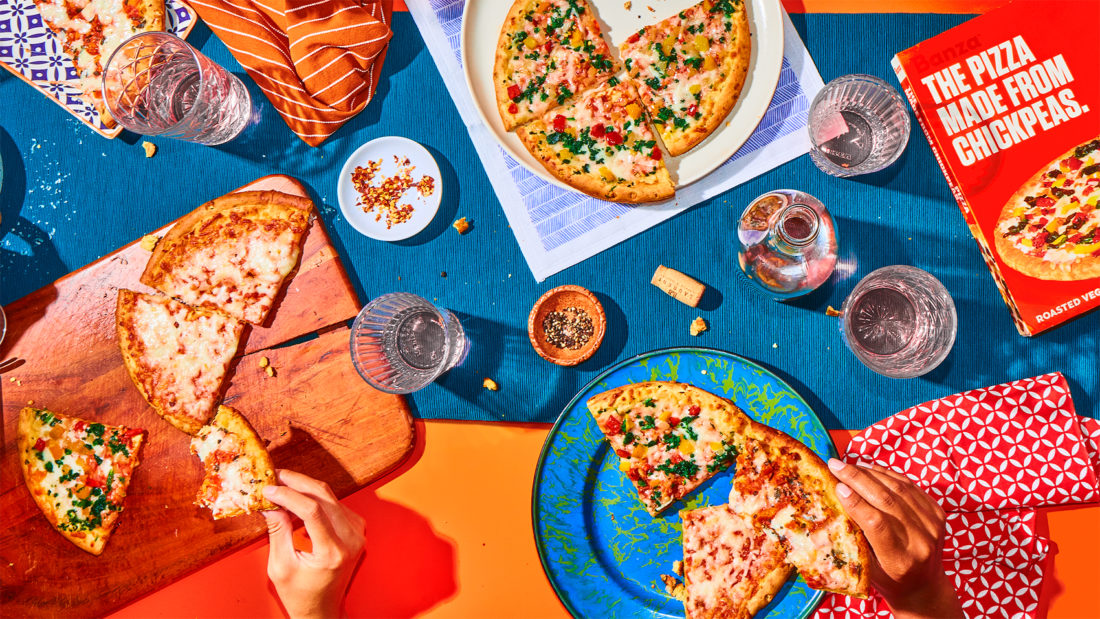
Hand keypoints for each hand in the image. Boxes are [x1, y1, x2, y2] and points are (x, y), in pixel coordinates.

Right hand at [261, 470, 365, 618]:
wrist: (323, 608)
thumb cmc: (300, 594)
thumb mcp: (281, 566)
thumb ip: (277, 532)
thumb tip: (270, 503)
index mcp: (333, 553)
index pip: (312, 511)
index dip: (288, 495)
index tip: (269, 488)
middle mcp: (351, 540)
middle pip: (324, 497)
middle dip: (296, 482)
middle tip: (275, 476)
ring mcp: (357, 532)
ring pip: (330, 496)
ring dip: (305, 488)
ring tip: (281, 485)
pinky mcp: (356, 528)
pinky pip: (335, 504)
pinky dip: (315, 498)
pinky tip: (296, 499)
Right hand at [827, 459, 962, 618]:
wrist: (924, 586)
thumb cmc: (889, 579)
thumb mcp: (867, 568)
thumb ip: (854, 538)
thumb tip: (834, 502)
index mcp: (900, 560)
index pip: (876, 523)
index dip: (856, 502)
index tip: (837, 486)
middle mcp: (920, 541)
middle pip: (887, 500)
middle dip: (857, 478)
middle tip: (836, 465)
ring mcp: (933, 525)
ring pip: (899, 488)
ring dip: (871, 472)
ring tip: (849, 464)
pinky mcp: (938, 513)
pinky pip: (910, 486)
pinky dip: (888, 474)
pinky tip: (870, 468)